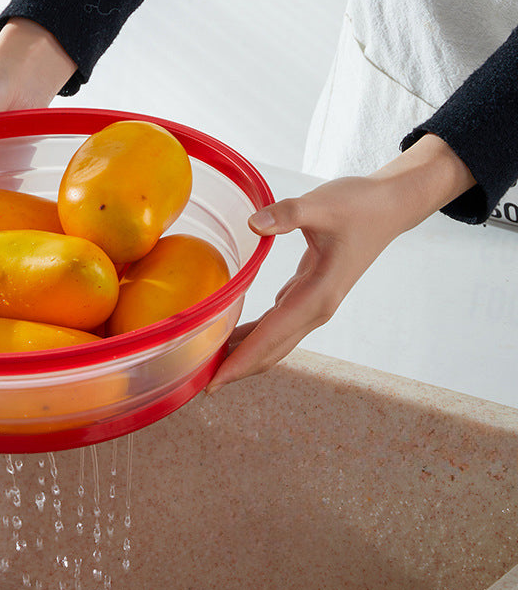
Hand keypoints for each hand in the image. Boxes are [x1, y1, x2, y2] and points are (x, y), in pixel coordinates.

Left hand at [206, 134, 476, 392]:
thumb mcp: (321, 205)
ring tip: (208, 363)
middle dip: (237, 368)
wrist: (390, 207)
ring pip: (275, 340)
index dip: (241, 361)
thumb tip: (254, 224)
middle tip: (199, 384)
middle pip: (271, 349)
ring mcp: (315, 304)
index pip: (271, 337)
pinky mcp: (311, 293)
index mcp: (317, 296)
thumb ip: (288, 214)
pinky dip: (255, 334)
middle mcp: (316, 308)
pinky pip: (278, 323)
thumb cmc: (359, 206)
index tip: (214, 384)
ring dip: (245, 354)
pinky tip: (232, 334)